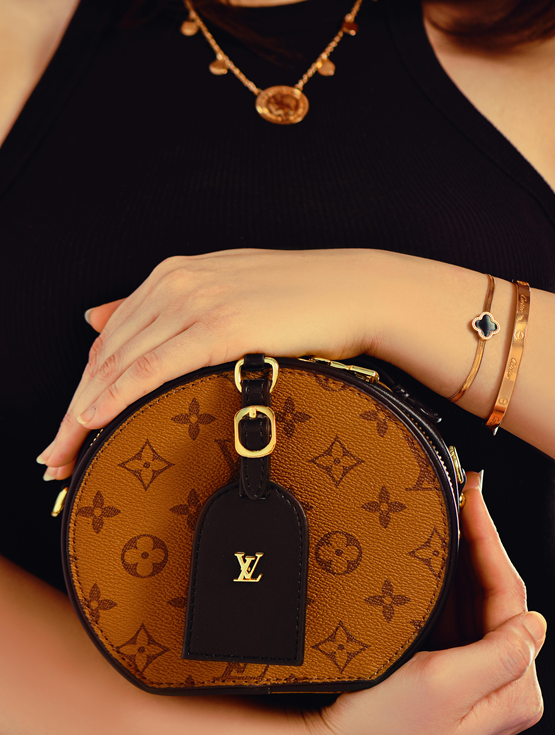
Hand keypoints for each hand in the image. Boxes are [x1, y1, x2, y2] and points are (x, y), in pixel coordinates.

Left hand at [38, 248, 384, 476]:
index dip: (82, 387)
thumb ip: (158, 305)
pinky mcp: (221, 326)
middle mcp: (175, 284)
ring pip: (121, 364)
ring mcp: (197, 302)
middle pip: (105, 357)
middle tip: (52, 458)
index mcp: (172, 276)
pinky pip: (155, 365)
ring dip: (84, 414)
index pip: (109, 340)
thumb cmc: (296, 299)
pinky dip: (118, 394)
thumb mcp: (219, 290)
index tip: (66, 429)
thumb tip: (96, 317)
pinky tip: (94, 419)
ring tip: (64, 456)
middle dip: (72, 411)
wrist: (353, 291)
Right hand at [304, 472, 545, 734]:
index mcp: (513, 689)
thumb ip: (500, 655)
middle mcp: (501, 685)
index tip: (473, 501)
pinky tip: (432, 558)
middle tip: (461, 494)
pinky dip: (446, 583)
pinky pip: (454, 617)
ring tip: (450, 515)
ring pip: (476, 603)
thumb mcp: (445, 688)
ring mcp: (473, 679)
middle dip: (481, 543)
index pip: (511, 599)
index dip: (492, 544)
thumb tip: (535, 624)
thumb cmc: (384, 731)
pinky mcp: (445, 675)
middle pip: (497, 596)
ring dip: (464, 558)